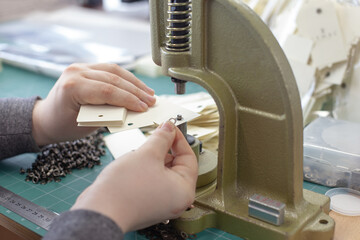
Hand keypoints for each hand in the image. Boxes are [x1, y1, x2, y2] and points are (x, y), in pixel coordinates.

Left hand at [32, 63, 155, 145]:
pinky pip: (110, 69)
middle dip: (136, 91)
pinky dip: (126, 78)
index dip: (129, 99)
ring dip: (134, 83)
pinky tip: (137, 86)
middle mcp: (75, 72)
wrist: (46, 118)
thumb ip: (108, 115)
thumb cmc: (63, 125)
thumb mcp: (86, 125)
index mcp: (72, 87)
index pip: (107, 91)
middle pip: (113, 79)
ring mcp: (80, 67)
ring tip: (149, 93)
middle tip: (151, 101)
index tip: (144, 108)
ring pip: (114, 70)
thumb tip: (131, 111)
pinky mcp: (86, 67)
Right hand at [71, 121, 197, 231]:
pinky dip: (143, 171)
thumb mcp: (147, 154)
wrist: (99, 211)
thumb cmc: (125, 189)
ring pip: (161, 172)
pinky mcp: (146, 203)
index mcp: (184, 190)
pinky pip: (151, 181)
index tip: (169, 128)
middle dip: (162, 150)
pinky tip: (131, 168)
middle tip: (153, 137)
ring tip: (137, 158)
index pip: (189, 157)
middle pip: (175, 165)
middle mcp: (175, 199)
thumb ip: (162, 138)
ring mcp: (160, 203)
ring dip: (150, 160)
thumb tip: (169, 128)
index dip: (178, 139)